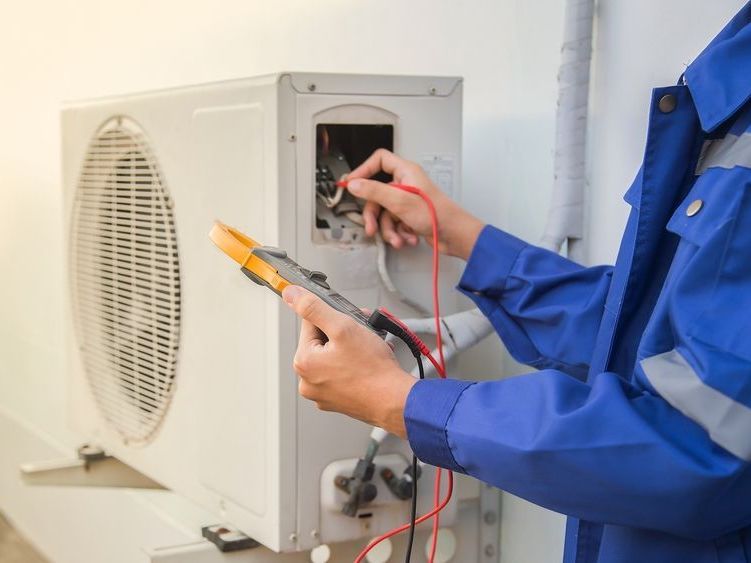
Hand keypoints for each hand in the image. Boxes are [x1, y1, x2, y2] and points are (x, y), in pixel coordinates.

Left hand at [283, 285, 415, 437]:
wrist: (395, 401)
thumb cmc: (373, 369)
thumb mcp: (343, 327)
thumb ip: (314, 308)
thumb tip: (291, 294)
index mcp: (303, 362)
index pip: (311, 323)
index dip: (333, 317)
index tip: (349, 320)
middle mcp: (308, 381)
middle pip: (323, 341)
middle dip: (344, 332)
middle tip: (364, 333)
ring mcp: (323, 393)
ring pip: (334, 357)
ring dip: (352, 347)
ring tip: (370, 348)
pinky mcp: (338, 400)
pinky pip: (342, 374)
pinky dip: (355, 365)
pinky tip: (370, 363)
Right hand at [346, 149, 483, 259]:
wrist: (454, 235)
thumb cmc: (437, 214)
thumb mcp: (399, 201)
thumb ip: (374, 191)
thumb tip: (354, 184)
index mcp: (406, 172)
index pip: (380, 160)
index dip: (364, 170)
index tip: (352, 183)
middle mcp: (406, 184)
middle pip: (377, 194)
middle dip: (375, 215)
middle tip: (371, 227)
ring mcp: (408, 201)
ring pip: (385, 213)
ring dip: (389, 230)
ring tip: (398, 238)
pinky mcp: (410, 216)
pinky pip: (395, 223)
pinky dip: (399, 233)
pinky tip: (408, 238)